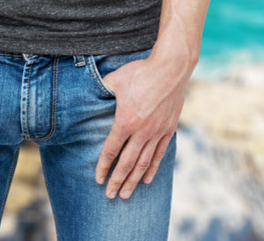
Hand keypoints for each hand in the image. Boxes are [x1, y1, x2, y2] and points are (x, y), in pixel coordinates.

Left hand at [95, 53, 188, 198]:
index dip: (103, 166)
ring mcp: (157, 131)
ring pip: (144, 163)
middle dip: (117, 181)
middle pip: (127, 163)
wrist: (172, 67)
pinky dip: (152, 168)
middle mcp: (142, 131)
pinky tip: (146, 179)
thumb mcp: (116, 79)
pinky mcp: (169, 129)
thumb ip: (103, 89)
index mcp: (126, 121)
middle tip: (110, 195)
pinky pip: (160, 154)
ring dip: (134, 180)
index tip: (97, 179)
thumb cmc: (142, 72)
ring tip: (126, 194)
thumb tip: (91, 90)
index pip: (111, 150)